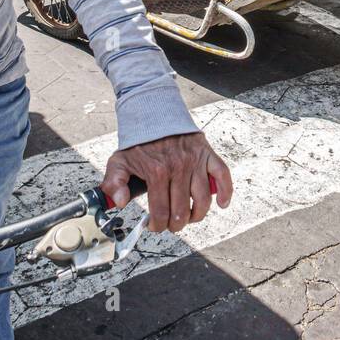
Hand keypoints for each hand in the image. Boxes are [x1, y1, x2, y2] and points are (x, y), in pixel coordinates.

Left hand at [102, 132, 232, 233]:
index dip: (157, 225)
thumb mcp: (119, 161)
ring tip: (189, 218)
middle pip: (182, 211)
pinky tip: (222, 204)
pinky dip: (226, 192)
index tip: (154, 225)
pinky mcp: (207, 155)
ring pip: (203, 200)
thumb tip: (120, 202)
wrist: (155, 114)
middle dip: (175, 225)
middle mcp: (178, 168)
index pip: (160, 211)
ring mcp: (195, 162)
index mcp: (157, 172)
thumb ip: (114, 183)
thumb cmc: (139, 141)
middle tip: (171, 224)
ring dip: (197, 215)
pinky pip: (222, 175)